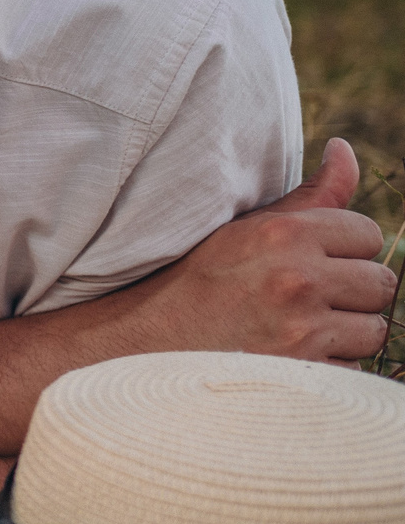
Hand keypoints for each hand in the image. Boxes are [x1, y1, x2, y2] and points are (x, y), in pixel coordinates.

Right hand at [102, 139, 397, 363]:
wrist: (142, 345)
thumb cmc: (195, 283)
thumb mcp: (243, 229)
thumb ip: (307, 196)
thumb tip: (345, 149)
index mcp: (284, 234)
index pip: (368, 234)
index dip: (345, 251)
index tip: (312, 264)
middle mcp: (297, 278)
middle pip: (380, 283)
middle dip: (351, 293)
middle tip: (306, 301)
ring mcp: (301, 330)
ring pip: (372, 329)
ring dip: (345, 333)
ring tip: (298, 330)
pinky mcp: (300, 374)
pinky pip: (350, 367)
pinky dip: (328, 367)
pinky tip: (289, 358)